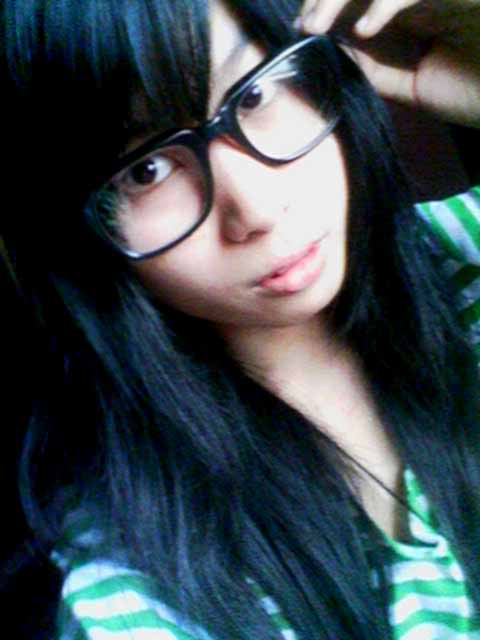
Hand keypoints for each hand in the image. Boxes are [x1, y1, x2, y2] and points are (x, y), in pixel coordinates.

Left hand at [297, 0, 479, 126]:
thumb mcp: (408, 83)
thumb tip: (333, 41)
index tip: (303, 25)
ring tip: (319, 24)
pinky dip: (385, 3)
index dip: (327, 0)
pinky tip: (368, 29)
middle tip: (307, 22)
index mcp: (411, 4)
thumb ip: (373, 62)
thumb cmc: (468, 92)